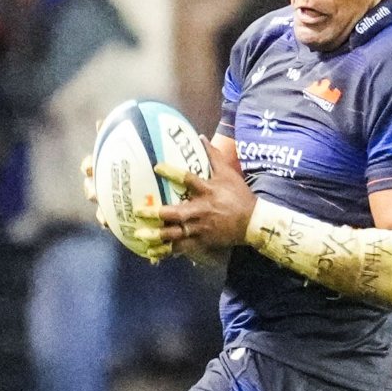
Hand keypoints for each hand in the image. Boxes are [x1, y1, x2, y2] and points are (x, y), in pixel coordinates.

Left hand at [150, 132, 255, 254]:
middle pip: (177, 213)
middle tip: (139, 211)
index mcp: (207, 191)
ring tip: (141, 236)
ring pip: (177, 234)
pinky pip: (182, 248)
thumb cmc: (239, 196)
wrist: (253, 223)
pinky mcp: (202, 242)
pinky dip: (167, 251)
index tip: (157, 167)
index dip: (172, 172)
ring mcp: (201, 228)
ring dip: (158, 236)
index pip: (188, 179)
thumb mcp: (228, 173)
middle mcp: (202, 210)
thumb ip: (213, 155)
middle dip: (157, 213)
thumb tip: (199, 137)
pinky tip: (152, 253)